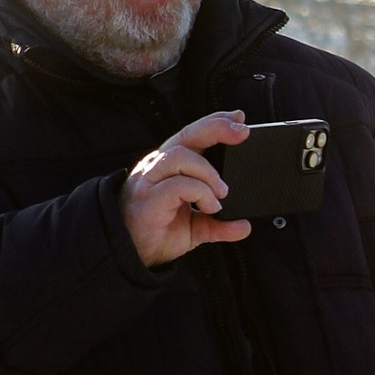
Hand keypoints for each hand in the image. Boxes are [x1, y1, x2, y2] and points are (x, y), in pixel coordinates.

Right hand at [122, 111, 250, 265]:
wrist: (130, 255)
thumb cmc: (157, 232)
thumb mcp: (196, 227)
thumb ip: (219, 223)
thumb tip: (244, 225)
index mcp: (169, 167)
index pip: (192, 134)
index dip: (214, 122)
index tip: (239, 119)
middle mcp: (157, 167)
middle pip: (186, 134)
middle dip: (216, 128)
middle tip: (242, 133)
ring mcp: (150, 181)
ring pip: (181, 156)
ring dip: (209, 172)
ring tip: (222, 193)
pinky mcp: (148, 198)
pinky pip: (177, 184)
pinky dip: (201, 192)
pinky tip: (211, 207)